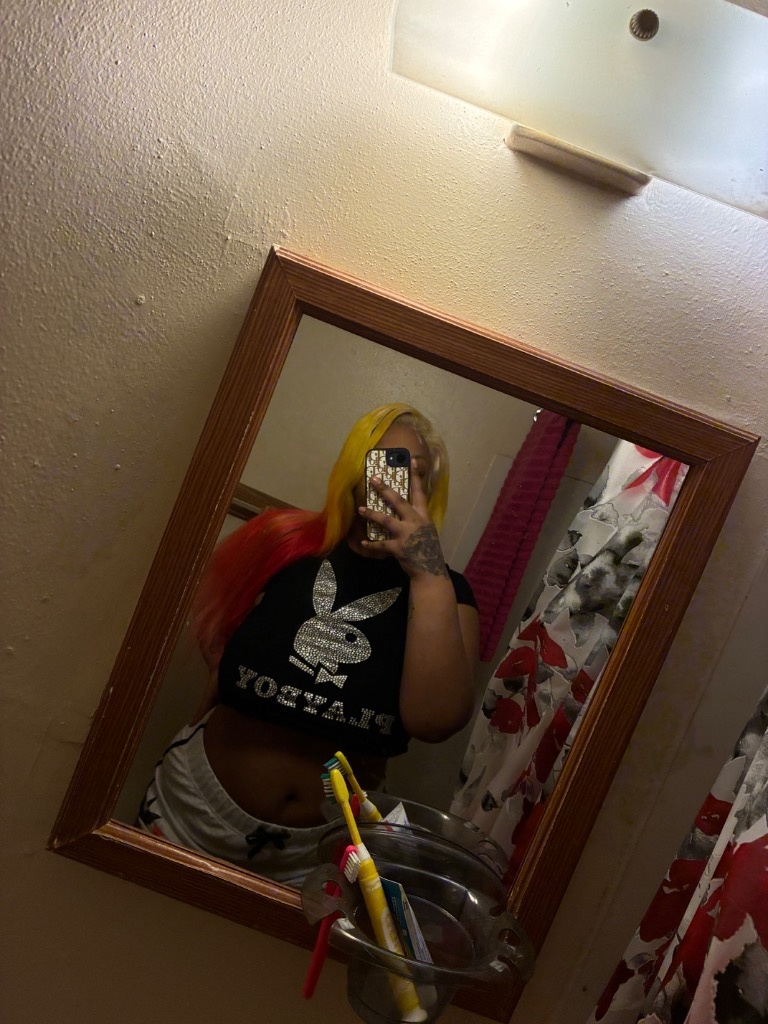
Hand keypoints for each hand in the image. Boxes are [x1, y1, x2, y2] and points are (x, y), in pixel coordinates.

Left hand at [359, 459, 447, 579]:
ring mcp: (406, 534)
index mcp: (424, 516)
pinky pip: (381, 544)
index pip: (420, 492)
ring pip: (386, 520)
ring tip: (361, 509)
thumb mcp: (427, 530)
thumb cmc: (428, 549)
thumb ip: (416, 520)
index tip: (410, 460)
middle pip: (399, 501)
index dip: (415, 476)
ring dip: (372, 513)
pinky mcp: (398, 547)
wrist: (430, 570)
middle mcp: (415, 521)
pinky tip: (363, 543)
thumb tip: (406, 511)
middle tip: (374, 479)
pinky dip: (371, 544)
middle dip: (385, 490)